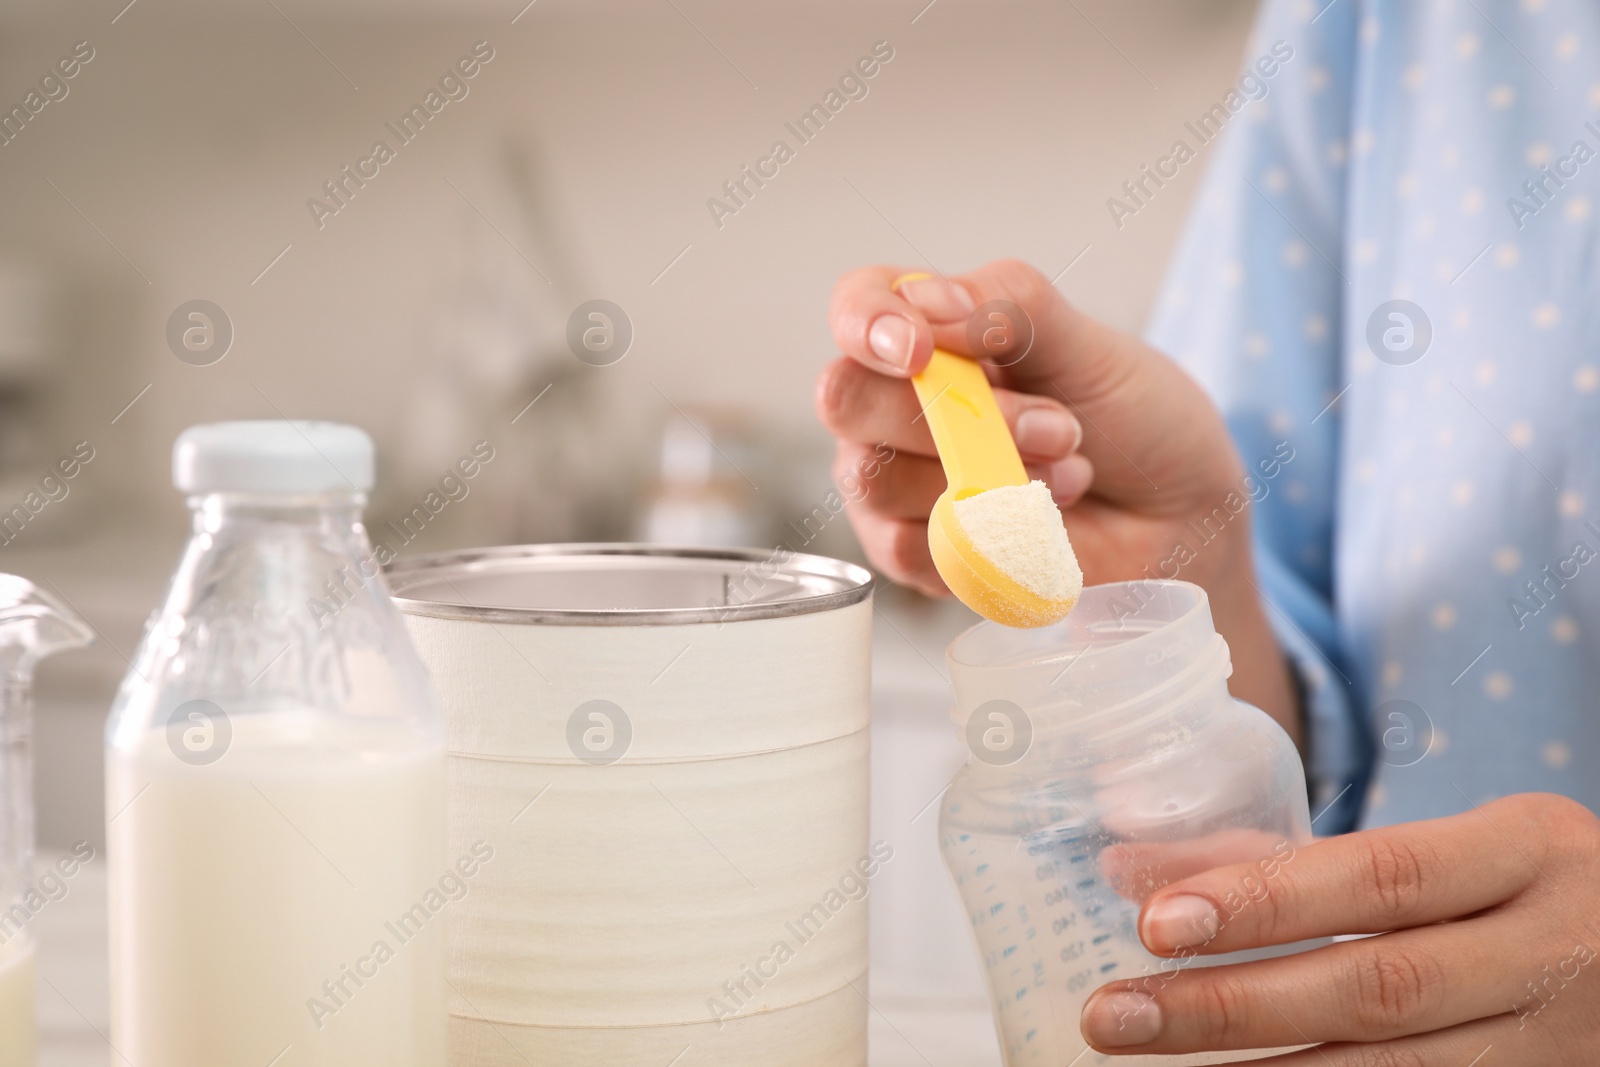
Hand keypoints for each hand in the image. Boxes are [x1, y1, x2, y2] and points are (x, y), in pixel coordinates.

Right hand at [816, 260, 1296, 733]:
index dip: (868, 324)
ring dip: (987, 476)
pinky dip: (987, 533)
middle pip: (846, 398)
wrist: (1179, 516)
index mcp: (928, 335)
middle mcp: (894, 405)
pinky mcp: (915, 555)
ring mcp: (896, 482)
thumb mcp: (1089, 345)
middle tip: (1055, 426)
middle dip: (952, 414)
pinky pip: (906, 547)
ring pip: (875, 477)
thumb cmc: (1131, 421)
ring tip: (1068, 473)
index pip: (856, 308)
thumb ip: (1007, 306)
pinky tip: (1039, 522)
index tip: (921, 351)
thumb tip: (926, 301)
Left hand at [1080, 793, 1599, 1064]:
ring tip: (1154, 1062)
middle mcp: (1552, 949)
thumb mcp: (1439, 848)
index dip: (1265, 902)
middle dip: (1233, 1006)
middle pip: (1378, 988)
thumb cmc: (1511, 891)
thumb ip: (1289, 860)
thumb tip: (1130, 870)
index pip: (1379, 875)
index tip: (1155, 922)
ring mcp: (1559, 1043)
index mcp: (1526, 850)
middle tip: (1116, 1015)